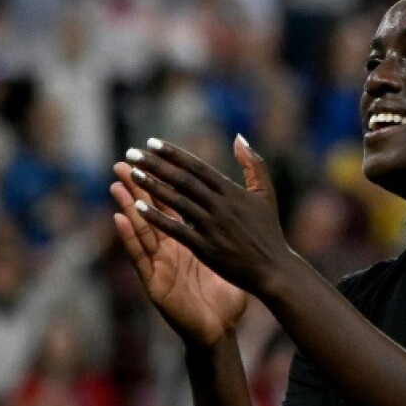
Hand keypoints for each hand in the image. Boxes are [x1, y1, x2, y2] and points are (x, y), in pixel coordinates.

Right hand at [110, 152, 247, 346]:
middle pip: (152, 213)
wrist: (219, 330)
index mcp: (190, 241)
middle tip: (124, 163)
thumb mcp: (228, 259)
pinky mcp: (154, 282)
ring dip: (128, 207)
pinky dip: (130, 238)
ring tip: (116, 184)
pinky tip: (120, 219)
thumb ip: (230, 234)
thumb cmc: (224, 296)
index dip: (165, 183)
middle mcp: (171, 249)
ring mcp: (160, 264)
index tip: (156, 159)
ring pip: (141, 230)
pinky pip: (140, 257)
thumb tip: (240, 211)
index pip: (174, 206)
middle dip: (139, 188)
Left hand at [119, 136, 293, 298]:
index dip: (174, 154)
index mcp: (233, 193)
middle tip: (132, 153)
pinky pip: (177, 229)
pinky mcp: (206, 247)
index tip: (152, 143)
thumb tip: (239, 137)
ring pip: (177, 202)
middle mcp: (221, 207)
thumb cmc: (268, 231)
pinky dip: (158, 218)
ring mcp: (212, 227)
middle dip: (156, 165)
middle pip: (183, 181)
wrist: (273, 268)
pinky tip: (138, 208)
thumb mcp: (266, 194)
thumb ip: (254, 164)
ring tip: (132, 174)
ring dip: (152, 187)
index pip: (198, 168)